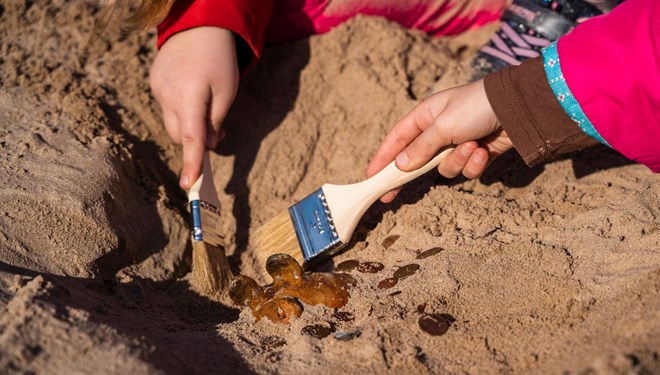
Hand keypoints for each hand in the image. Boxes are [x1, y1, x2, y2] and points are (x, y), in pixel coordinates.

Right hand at [150, 27, 238, 188]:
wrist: (198, 26)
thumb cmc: (219, 60)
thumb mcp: (227, 91)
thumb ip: (215, 121)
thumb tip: (207, 146)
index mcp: (190, 97)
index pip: (190, 138)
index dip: (191, 162)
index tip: (188, 183)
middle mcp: (168, 95)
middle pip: (178, 135)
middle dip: (195, 141)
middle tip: (218, 130)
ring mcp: (157, 89)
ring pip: (172, 122)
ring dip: (188, 125)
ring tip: (207, 106)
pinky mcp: (154, 83)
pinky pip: (167, 106)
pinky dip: (180, 110)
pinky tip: (192, 91)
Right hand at [365, 79, 512, 202]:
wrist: (519, 107)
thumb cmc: (476, 107)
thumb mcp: (443, 125)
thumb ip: (421, 147)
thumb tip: (399, 166)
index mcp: (425, 116)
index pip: (396, 140)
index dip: (382, 158)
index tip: (371, 176)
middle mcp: (439, 131)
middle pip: (416, 160)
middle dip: (411, 174)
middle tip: (392, 196)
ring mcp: (457, 144)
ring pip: (444, 168)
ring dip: (457, 161)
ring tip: (471, 147)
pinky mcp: (475, 155)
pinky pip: (466, 170)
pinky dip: (474, 163)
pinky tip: (484, 150)